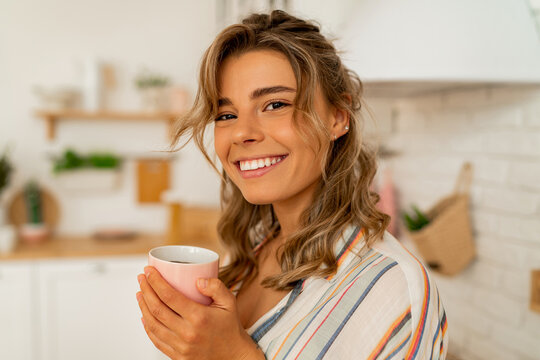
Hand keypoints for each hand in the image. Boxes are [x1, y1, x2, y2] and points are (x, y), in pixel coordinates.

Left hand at [136, 266, 263, 359]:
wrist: (233, 356)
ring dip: (143, 307)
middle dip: (146, 290)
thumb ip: (216, 287)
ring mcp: (181, 347)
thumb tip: (197, 280)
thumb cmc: (230, 327)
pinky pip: (156, 340)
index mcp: (199, 317)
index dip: (155, 281)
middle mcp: (187, 333)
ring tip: (140, 293)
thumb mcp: (229, 302)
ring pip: (153, 324)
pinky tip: (144, 315)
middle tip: (141, 278)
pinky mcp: (177, 356)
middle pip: (157, 309)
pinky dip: (147, 326)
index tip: (149, 270)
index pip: (169, 296)